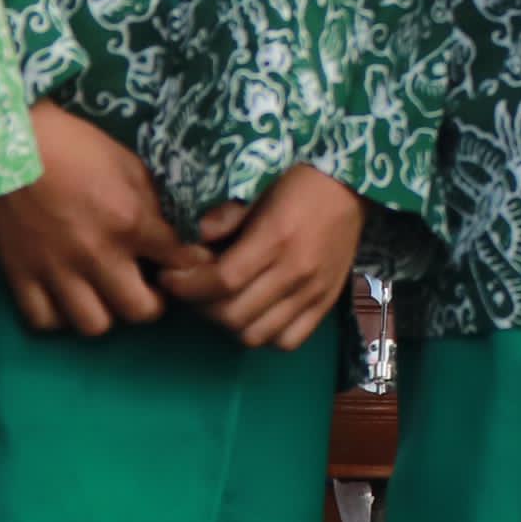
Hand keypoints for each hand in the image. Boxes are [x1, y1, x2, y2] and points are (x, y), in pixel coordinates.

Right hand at [0, 102, 206, 336]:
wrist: (11, 141)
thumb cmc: (78, 147)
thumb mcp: (131, 166)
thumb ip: (159, 204)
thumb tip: (192, 230)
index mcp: (130, 221)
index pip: (180, 262)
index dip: (192, 266)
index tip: (187, 263)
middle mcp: (96, 254)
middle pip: (139, 311)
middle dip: (152, 303)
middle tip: (147, 288)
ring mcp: (56, 269)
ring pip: (94, 325)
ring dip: (107, 313)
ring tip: (106, 295)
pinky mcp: (20, 275)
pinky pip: (44, 320)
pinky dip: (59, 315)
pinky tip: (66, 298)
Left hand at [182, 167, 366, 350]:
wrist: (351, 186)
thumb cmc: (298, 180)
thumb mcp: (257, 186)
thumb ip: (225, 215)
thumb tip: (192, 240)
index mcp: (276, 239)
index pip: (222, 281)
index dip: (187, 286)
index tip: (169, 277)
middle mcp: (295, 272)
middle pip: (234, 315)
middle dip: (201, 307)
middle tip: (191, 290)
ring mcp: (313, 292)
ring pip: (257, 335)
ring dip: (229, 325)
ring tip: (220, 303)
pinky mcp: (326, 303)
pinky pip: (289, 341)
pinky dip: (265, 336)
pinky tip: (254, 314)